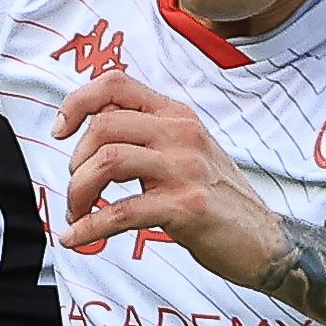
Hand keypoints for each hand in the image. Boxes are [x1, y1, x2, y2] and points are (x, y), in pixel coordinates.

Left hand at [51, 73, 284, 282]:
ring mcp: (186, 168)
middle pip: (103, 126)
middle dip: (75, 164)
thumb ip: (148, 137)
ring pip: (108, 162)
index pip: (116, 84)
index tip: (59, 131)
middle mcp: (182, 133)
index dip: (77, 102)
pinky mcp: (187, 206)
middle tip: (77, 192)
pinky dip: (89, 227)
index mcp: (177, 115)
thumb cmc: (219, 200)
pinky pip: (121, 212)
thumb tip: (93, 134)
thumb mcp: (187, 152)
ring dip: (79, 192)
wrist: (265, 241)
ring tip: (79, 214)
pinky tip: (77, 238)